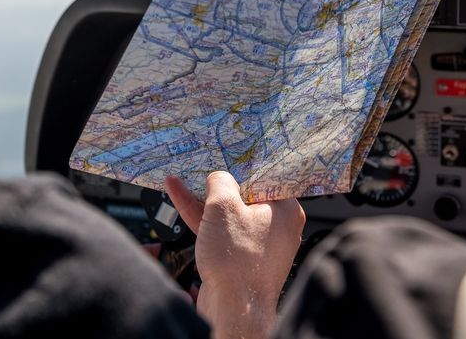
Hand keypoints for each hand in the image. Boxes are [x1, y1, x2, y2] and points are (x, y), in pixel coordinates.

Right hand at [166, 172, 304, 338]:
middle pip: (244, 195)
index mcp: (285, 210)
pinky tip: (181, 200)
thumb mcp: (223, 206)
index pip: (264, 177)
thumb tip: (218, 178)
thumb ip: (220, 182)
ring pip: (229, 214)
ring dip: (204, 200)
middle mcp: (277, 227)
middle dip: (217, 184)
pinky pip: (222, 231)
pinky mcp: (241, 259)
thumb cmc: (238, 262)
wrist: (234, 309)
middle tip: (201, 167)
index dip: (241, 165)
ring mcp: (259, 245)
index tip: (225, 155)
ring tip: (180, 181)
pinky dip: (203, 218)